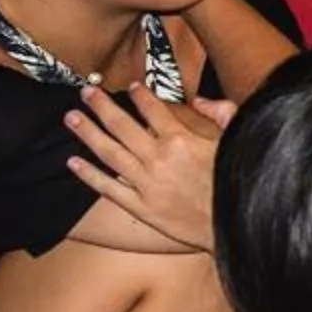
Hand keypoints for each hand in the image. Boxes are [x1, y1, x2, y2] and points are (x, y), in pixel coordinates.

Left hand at [66, 84, 231, 249]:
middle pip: (122, 125)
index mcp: (181, 139)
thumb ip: (223, 113)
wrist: (235, 224)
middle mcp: (158, 158)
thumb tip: (201, 100)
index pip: (153, 109)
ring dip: (87, 133)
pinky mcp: (141, 207)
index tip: (130, 87)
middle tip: (86, 91)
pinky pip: (108, 188)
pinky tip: (73, 162)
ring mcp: (146, 183)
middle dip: (101, 105)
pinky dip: (89, 175)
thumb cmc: (239, 182)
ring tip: (71, 117)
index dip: (140, 95)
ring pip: (109, 152)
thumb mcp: (239, 139)